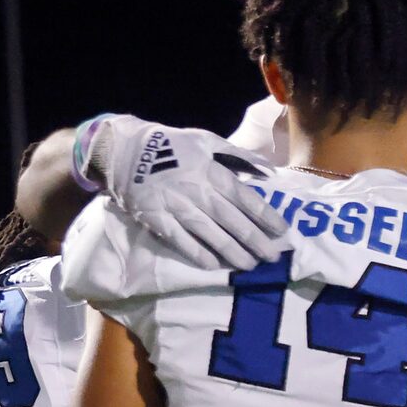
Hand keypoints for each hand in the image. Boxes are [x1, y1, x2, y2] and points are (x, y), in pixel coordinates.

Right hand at [85, 115, 290, 269]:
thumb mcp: (206, 140)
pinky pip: (180, 240)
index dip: (265, 216)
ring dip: (233, 253)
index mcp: (210, 170)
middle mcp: (196, 190)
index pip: (245, 198)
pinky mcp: (156, 218)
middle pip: (232, 220)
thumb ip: (239, 155)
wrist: (123, 149)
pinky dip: (198, 254)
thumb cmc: (171, 145)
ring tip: (251, 266)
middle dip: (255, 241)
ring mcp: (175, 206)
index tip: (283, 232)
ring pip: (209, 234)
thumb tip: (269, 172)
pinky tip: (216, 266)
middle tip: (273, 257)